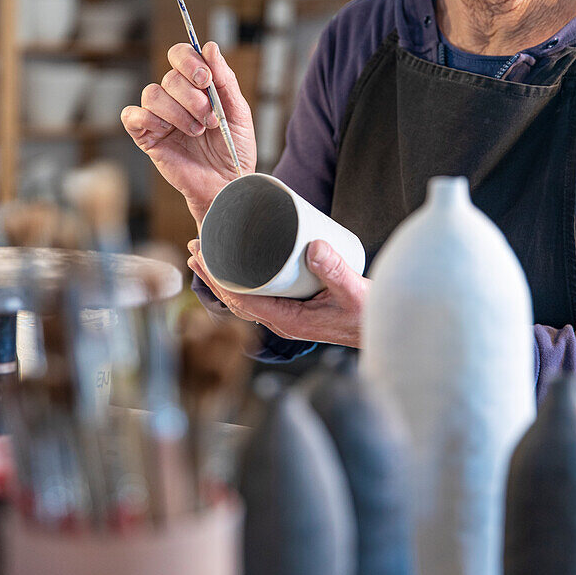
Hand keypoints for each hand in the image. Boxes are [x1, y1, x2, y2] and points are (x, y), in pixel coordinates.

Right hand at [121, 41, 255, 225]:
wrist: (227, 184)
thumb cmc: (234, 149)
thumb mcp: (238, 112)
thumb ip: (225, 80)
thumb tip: (210, 47)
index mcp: (196, 86)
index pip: (181, 55)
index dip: (189, 61)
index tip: (206, 80)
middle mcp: (175, 97)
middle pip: (169, 77)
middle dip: (192, 97)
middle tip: (209, 119)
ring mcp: (159, 116)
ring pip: (152, 94)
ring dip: (177, 112)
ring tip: (196, 132)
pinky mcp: (146, 136)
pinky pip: (131, 116)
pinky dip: (148, 119)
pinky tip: (166, 132)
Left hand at [188, 237, 368, 347]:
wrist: (379, 329)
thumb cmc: (366, 315)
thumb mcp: (352, 291)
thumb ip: (335, 269)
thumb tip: (313, 246)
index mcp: (289, 321)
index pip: (242, 301)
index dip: (218, 278)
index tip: (204, 256)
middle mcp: (282, 321)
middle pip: (236, 298)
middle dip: (213, 273)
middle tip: (196, 246)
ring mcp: (286, 315)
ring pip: (244, 296)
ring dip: (223, 275)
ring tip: (206, 252)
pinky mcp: (293, 307)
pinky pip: (258, 295)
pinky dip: (240, 279)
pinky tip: (234, 266)